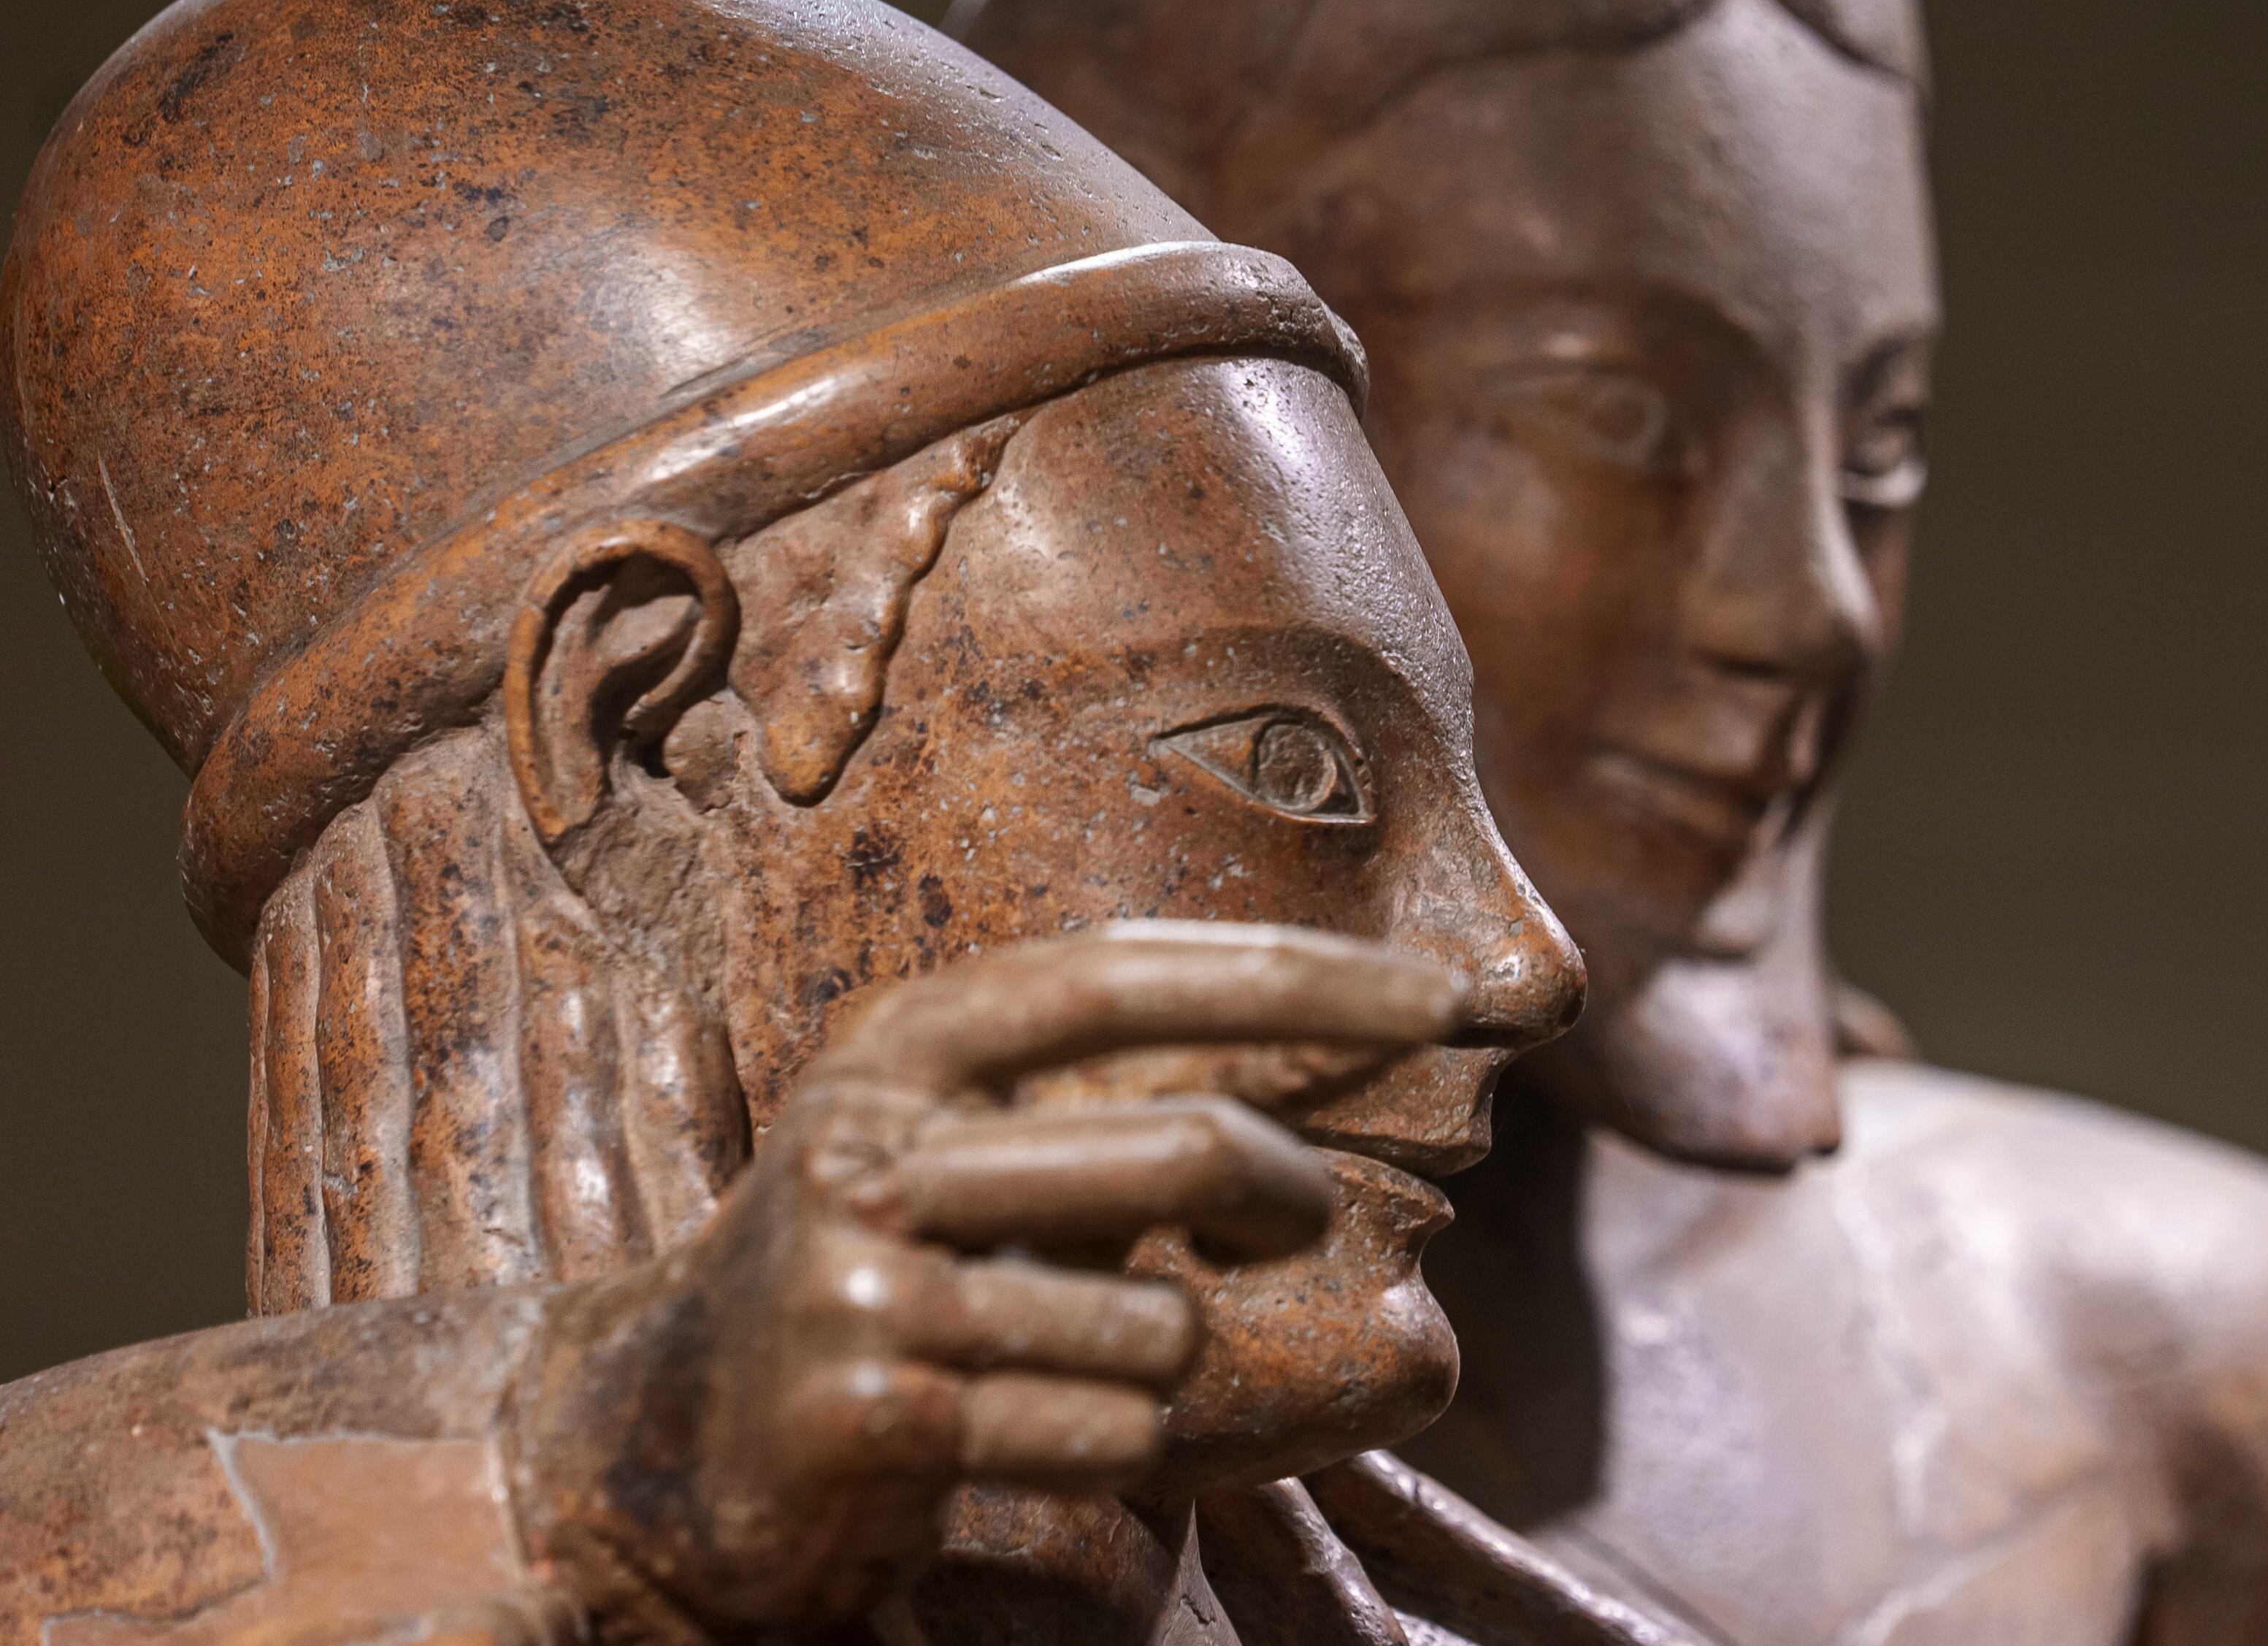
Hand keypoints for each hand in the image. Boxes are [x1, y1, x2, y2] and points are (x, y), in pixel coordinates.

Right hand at [510, 923, 1460, 1640]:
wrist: (664, 1438)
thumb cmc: (884, 1273)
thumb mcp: (962, 1145)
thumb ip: (1107, 1098)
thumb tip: (1341, 1060)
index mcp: (902, 1044)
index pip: (1128, 976)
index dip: (1298, 979)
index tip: (1444, 994)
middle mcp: (872, 1142)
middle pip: (1185, 1149)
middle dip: (1284, 1196)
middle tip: (1288, 1226)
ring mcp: (862, 1282)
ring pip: (1162, 1325)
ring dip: (1163, 1364)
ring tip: (1067, 1365)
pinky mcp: (874, 1418)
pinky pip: (1110, 1436)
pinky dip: (1115, 1450)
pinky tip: (1021, 1439)